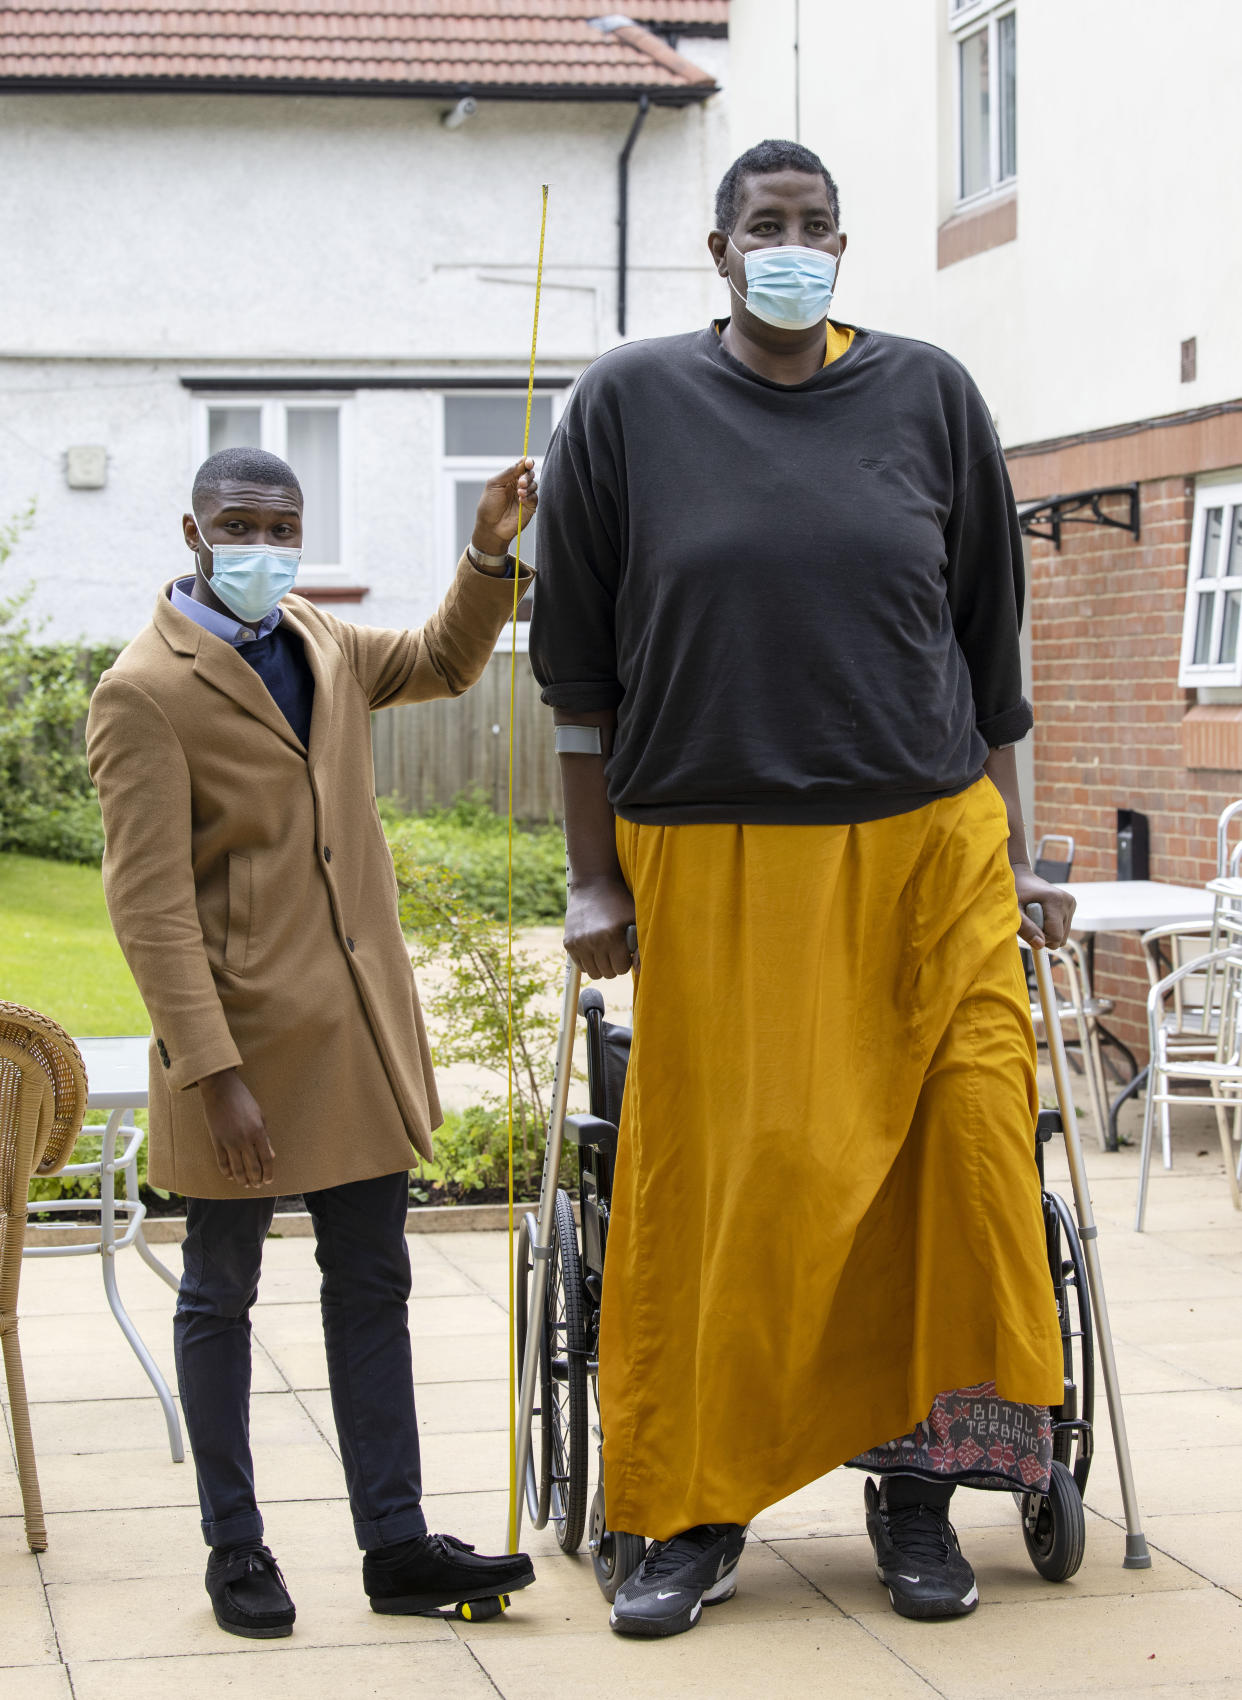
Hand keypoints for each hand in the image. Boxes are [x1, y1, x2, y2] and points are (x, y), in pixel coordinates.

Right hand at [198, 1068, 274, 1188]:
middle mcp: (244, 1139)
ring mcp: (229, 1141)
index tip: (268, 1181)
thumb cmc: (244, 1100)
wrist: (221, 1089)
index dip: (268, 1173)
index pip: (266, 1159)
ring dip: (242, 1180)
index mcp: (258, 1132)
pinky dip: (226, 1172)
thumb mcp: (260, 1116)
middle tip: (257, 1186)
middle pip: (252, 1167)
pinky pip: (221, 1162)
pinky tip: (230, 1176)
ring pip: (237, 1168)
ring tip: (245, 1185)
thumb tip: (271, 1156)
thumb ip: (265, 1138)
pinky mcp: (216, 1140)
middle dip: (256, 1180)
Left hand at [471, 456, 538, 557]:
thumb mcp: (494, 484)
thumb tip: (522, 461)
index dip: (526, 462)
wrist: (491, 527)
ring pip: (534, 484)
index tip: (528, 463)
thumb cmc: (489, 506)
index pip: (521, 466)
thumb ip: (508, 472)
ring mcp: (525, 496)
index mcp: (509, 478)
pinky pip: (535, 497)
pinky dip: (530, 496)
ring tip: (519, 493)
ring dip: (528, 486)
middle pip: (530, 473)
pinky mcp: (530, 506)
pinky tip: (522, 500)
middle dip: (527, 476)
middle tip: (520, 482)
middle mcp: (518, 485)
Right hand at [565, 875, 636, 979]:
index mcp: (612, 935)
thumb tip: (638, 970)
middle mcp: (594, 940)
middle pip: (608, 973)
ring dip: (601, 966)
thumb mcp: (635, 919)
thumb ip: (641, 946)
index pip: (621, 968)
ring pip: (594, 973)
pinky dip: (588, 961)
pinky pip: (581, 966)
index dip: (625, 960)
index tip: (625, 951)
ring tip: (605, 950)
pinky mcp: (568, 942)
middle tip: (615, 950)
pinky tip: (593, 947)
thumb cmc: (620, 903)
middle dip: (614, 964)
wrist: (593, 886)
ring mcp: (579, 942)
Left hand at [1013, 864, 1075, 950]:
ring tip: (1034, 916)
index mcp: (1055, 900)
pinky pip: (1063, 928)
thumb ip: (1026, 928)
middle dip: (1044, 935)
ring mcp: (1071, 903)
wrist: (1020, 877)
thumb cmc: (1013, 892)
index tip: (1029, 929)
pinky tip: (1041, 914)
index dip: (1041, 939)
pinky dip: (1051, 926)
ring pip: (1063, 935)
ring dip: (1047, 931)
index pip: (1056, 936)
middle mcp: (1067, 901)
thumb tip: (1040, 944)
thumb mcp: (1013, 911)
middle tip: (1030, 921)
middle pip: (1061, 938)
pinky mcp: (1071, 905)